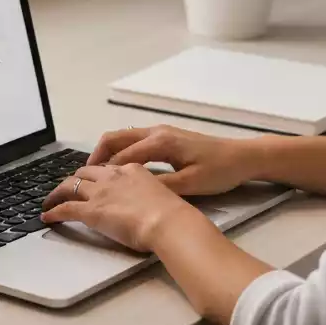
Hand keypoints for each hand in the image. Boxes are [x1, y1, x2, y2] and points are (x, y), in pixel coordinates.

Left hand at [41, 163, 193, 251]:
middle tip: (69, 187)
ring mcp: (100, 192)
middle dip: (75, 179)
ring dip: (58, 192)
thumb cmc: (170, 212)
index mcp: (132, 169)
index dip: (97, 174)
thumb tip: (145, 201)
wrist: (167, 221)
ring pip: (71, 186)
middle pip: (85, 172)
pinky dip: (54, 211)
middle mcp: (113, 176)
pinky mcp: (91, 210)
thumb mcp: (161, 192)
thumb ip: (148, 192)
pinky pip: (66, 208)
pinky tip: (47, 216)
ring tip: (51, 199)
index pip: (108, 168)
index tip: (94, 180)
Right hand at [87, 124, 255, 196]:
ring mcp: (161, 132)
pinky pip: (135, 141)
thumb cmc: (219, 171)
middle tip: (83, 177)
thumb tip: (131, 192)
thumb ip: (160, 187)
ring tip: (96, 175)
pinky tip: (120, 170)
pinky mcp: (167, 137)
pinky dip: (121, 152)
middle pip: (115, 138)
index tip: (86, 185)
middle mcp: (157, 132)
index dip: (102, 171)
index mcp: (160, 142)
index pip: (121, 156)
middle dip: (96, 156)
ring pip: (123, 138)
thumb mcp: (190, 184)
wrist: (242, 157)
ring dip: (107, 153)